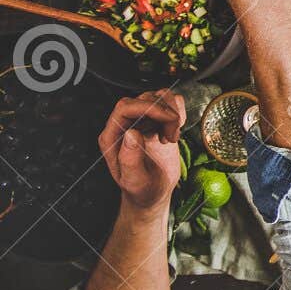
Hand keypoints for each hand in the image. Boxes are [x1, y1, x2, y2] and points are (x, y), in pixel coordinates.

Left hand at [96, 90, 184, 211]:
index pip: (125, 107)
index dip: (149, 107)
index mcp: (112, 137)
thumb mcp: (135, 181)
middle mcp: (124, 125)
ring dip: (173, 113)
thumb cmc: (142, 190)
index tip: (169, 119)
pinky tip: (175, 130)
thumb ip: (130, 159)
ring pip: (158, 97)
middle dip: (165, 112)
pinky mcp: (157, 121)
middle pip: (144, 99)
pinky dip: (178, 111)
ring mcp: (141, 121)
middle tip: (173, 135)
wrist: (154, 192)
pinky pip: (169, 102)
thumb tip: (131, 133)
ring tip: (173, 136)